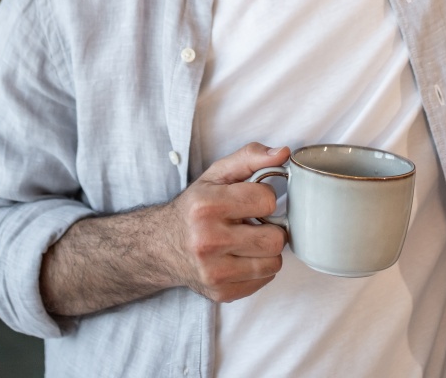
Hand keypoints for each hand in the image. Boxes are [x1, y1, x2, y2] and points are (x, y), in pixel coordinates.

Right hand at [164, 143, 289, 302]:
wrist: (162, 245)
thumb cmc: (195, 207)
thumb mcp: (217, 174)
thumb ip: (250, 157)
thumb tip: (283, 153)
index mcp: (207, 206)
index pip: (266, 200)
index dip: (264, 198)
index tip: (252, 200)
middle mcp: (208, 240)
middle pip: (275, 238)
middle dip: (270, 228)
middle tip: (255, 223)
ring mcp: (214, 271)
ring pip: (273, 263)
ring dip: (267, 250)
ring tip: (249, 240)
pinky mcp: (220, 292)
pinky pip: (264, 280)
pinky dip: (259, 268)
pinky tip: (242, 257)